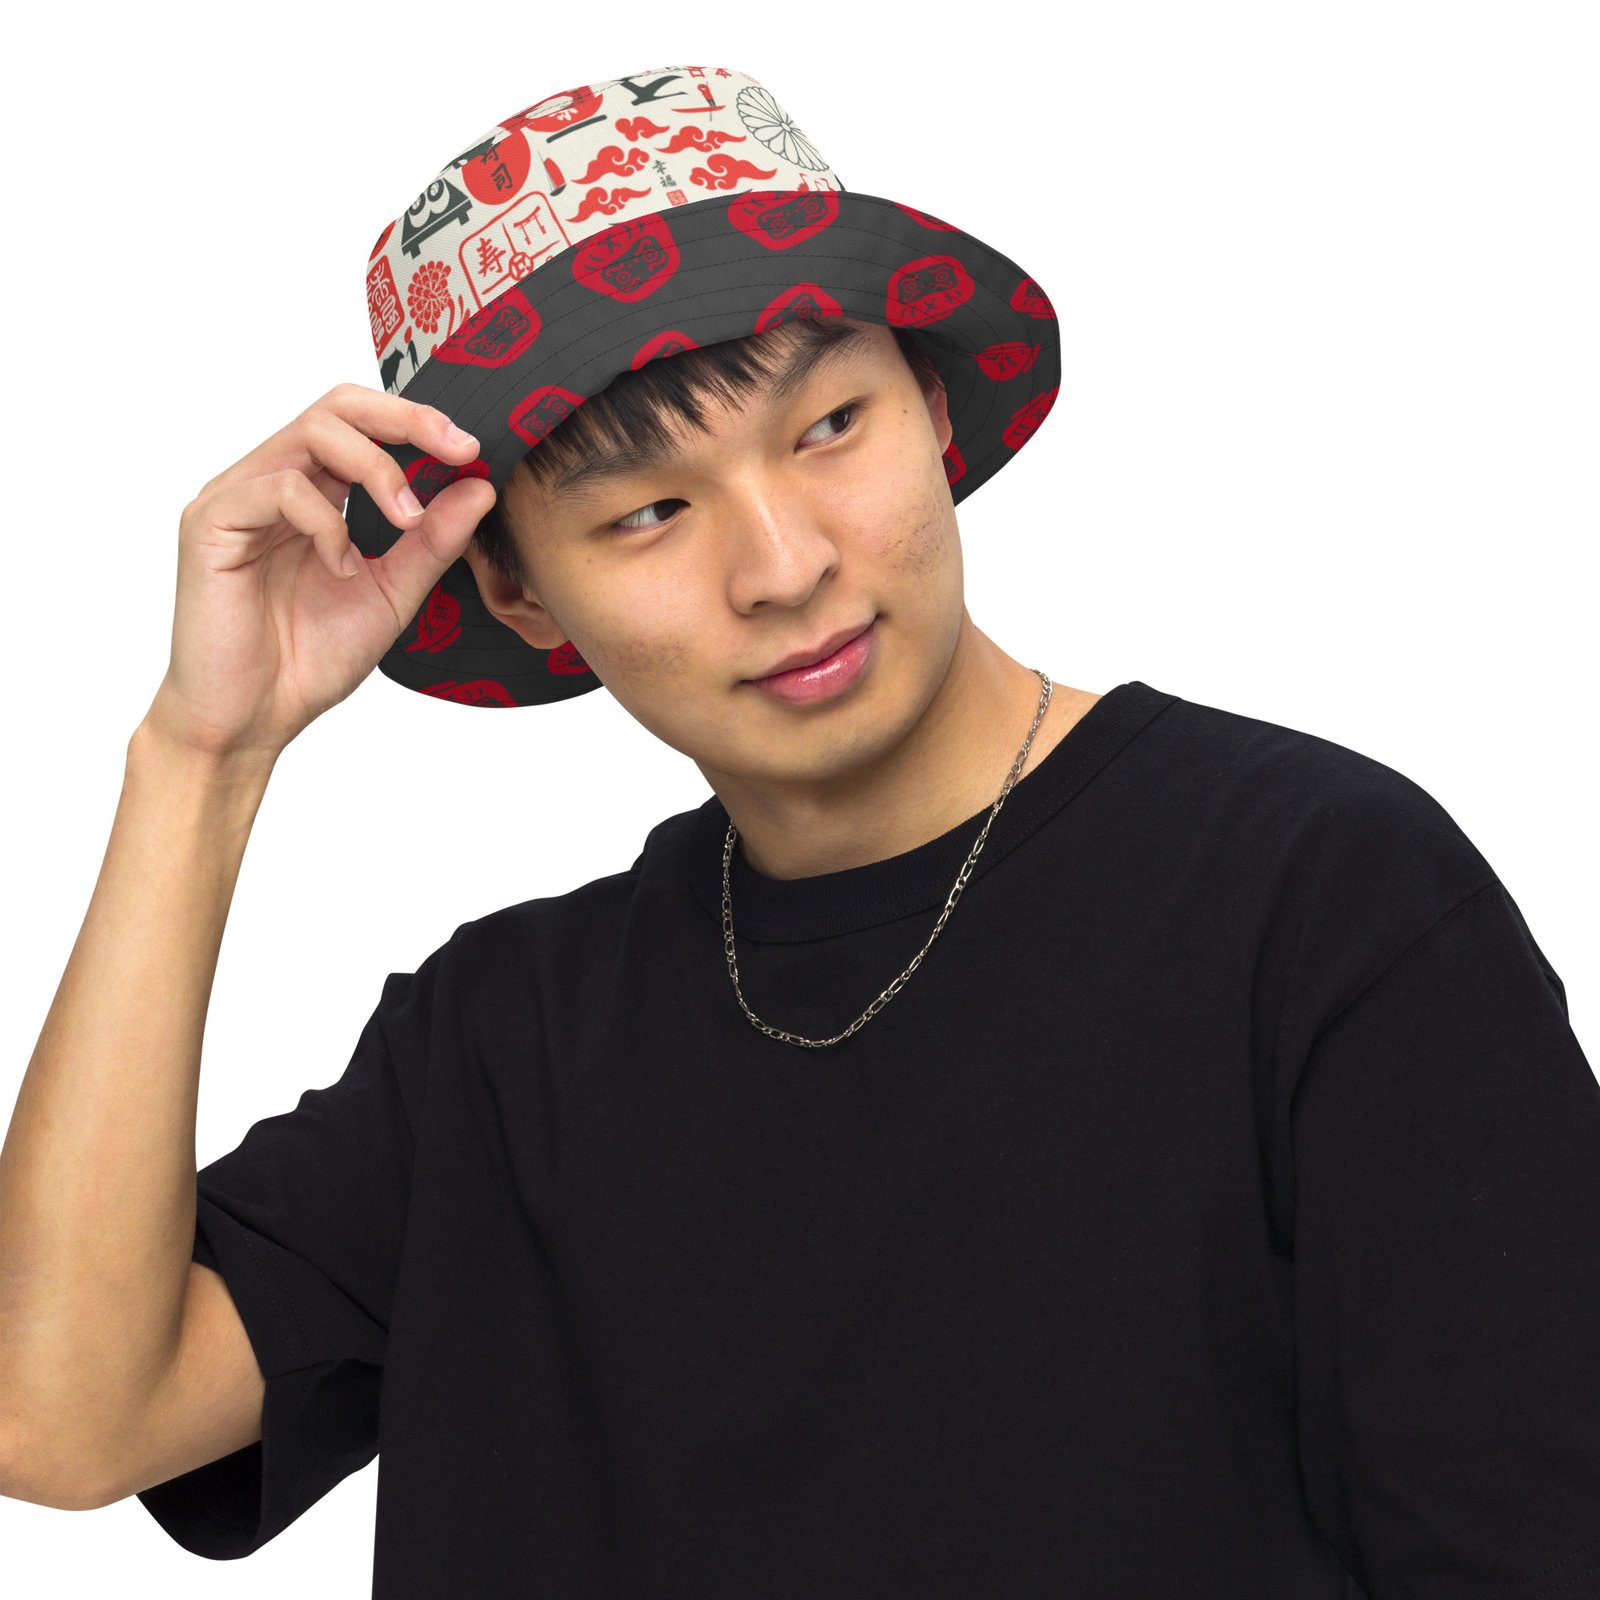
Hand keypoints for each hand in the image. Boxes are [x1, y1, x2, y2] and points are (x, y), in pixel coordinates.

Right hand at [139, 384, 495, 759]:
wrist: (253, 718)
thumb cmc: (308, 659)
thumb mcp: (392, 594)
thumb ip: (432, 542)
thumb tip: (479, 486)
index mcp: (314, 494)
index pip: (360, 423)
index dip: (415, 421)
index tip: (469, 448)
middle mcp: (271, 482)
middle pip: (335, 405)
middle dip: (404, 419)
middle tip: (456, 450)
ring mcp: (237, 497)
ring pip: (311, 433)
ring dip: (377, 471)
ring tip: (406, 523)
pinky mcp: (210, 522)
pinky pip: (280, 488)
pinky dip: (328, 524)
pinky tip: (342, 568)